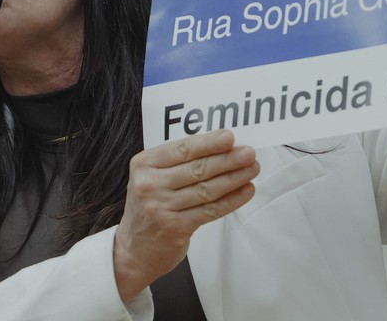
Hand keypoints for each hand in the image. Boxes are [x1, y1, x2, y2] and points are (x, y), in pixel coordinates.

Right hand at [113, 130, 258, 301]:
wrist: (134, 249)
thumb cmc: (150, 206)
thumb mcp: (151, 177)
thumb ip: (177, 162)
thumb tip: (221, 147)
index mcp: (144, 164)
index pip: (182, 149)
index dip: (209, 142)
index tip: (229, 137)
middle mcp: (149, 184)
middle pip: (197, 168)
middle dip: (228, 159)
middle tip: (248, 153)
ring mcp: (161, 207)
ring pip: (207, 189)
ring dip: (234, 178)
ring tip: (252, 169)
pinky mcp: (175, 228)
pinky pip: (210, 210)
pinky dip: (232, 200)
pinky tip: (245, 191)